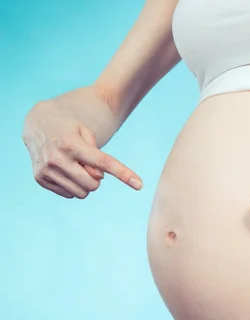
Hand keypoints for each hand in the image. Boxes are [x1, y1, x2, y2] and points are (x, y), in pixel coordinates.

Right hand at [22, 88, 142, 198]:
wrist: (38, 124)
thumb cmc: (70, 127)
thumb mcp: (86, 131)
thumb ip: (98, 155)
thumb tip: (98, 177)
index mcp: (71, 144)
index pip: (103, 163)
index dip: (124, 174)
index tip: (140, 185)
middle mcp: (56, 158)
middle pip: (93, 184)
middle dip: (97, 178)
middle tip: (89, 165)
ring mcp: (46, 170)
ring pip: (81, 193)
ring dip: (85, 183)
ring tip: (76, 166)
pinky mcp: (40, 178)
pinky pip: (69, 194)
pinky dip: (73, 185)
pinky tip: (66, 171)